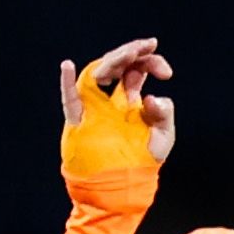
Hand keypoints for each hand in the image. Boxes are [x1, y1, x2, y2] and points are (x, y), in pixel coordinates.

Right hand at [59, 38, 175, 178]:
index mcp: (131, 99)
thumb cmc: (143, 162)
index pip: (137, 69)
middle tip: (149, 46)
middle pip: (117, 65)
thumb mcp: (163, 137)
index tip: (166, 72)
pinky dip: (67, 83)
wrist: (123, 187)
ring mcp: (95, 108)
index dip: (150, 62)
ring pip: (97, 74)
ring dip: (112, 61)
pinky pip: (70, 100)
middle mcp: (111, 99)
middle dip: (132, 52)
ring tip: (129, 53)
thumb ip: (163, 115)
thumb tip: (150, 97)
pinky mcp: (80, 122)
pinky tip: (68, 67)